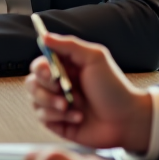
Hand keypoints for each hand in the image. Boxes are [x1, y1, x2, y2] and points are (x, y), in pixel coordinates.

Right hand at [25, 32, 154, 151]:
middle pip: (32, 83)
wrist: (127, 119)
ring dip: (51, 104)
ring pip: (34, 101)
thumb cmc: (113, 88)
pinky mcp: (58, 123)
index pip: (39, 65)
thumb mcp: (95, 58)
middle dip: (45, 89)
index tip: (52, 74)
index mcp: (65, 69)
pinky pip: (43, 118)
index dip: (41, 69)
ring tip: (70, 106)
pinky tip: (78, 118)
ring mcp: (57, 105)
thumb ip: (69, 45)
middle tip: (63, 91)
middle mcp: (58, 86)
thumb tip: (44, 36)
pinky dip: (59, 118)